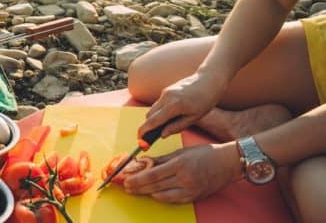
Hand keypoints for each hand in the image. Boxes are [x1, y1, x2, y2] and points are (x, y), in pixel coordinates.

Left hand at [123, 143, 240, 203]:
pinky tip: (152, 194)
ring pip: (162, 195)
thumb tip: (142, 163)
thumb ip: (161, 159)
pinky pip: (173, 200)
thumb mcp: (180, 152)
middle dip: (138, 187)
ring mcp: (190, 190)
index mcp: (179, 165)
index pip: (152, 175)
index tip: (126, 179)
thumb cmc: (204, 154)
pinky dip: (161, 197)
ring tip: (135, 191)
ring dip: (146, 193)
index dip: (137, 179)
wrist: (226, 163)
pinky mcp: (194, 197)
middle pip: (155, 186)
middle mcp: (184, 179)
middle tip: (126, 187)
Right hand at [138, 72, 227, 138]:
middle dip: (148, 126)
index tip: (139, 139)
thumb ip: (176, 127)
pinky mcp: (166, 90)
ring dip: (154, 119)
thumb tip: (162, 134)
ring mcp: (165, 92)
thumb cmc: (205, 101)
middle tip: (150, 137)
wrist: (208, 81)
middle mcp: (166, 98)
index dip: (144, 131)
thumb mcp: (194, 118)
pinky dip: (159, 112)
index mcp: (174, 106)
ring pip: (153, 109)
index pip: (153, 121)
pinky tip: (168, 116)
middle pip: (149, 115)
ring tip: (162, 128)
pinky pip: (158, 103)